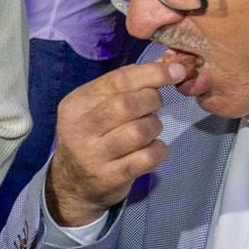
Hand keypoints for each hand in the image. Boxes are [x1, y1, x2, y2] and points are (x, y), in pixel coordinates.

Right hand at [46, 60, 187, 227]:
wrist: (71, 184)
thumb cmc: (91, 137)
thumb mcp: (93, 108)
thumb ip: (122, 86)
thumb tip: (167, 64)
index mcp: (75, 105)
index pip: (117, 80)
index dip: (152, 73)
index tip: (176, 71)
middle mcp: (79, 129)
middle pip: (128, 105)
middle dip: (152, 101)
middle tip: (154, 106)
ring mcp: (93, 155)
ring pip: (140, 131)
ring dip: (155, 127)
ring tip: (149, 130)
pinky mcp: (110, 177)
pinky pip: (148, 157)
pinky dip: (158, 150)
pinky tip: (151, 150)